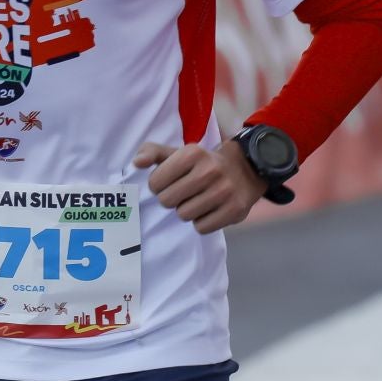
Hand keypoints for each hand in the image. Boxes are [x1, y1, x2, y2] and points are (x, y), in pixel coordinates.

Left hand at [133, 141, 265, 234]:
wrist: (244, 169)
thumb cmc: (202, 163)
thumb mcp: (178, 152)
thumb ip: (152, 152)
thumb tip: (137, 163)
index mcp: (192, 153)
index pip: (155, 182)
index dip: (158, 185)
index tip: (168, 182)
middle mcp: (209, 170)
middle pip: (168, 201)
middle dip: (171, 199)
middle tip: (181, 193)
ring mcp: (224, 191)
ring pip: (184, 215)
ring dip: (186, 211)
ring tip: (196, 200)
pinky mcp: (235, 210)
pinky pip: (202, 227)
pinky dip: (201, 222)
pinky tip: (208, 209)